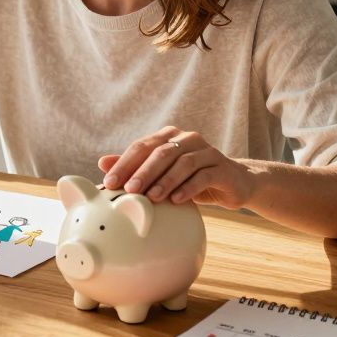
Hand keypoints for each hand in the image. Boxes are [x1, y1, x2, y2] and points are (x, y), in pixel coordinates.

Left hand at [98, 126, 254, 208]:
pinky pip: (203, 176)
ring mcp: (207, 151)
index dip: (124, 164)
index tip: (109, 183)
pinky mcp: (222, 168)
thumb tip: (102, 163)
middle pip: (161, 152)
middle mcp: (188, 139)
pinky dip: (188, 188)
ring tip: (152, 198)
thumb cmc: (190, 178)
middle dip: (143, 172)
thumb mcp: (161, 174)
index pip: (142, 146)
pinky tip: (176, 200)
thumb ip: (134, 167)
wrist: (233, 183)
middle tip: (128, 190)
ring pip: (183, 163)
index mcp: (169, 136)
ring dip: (165, 181)